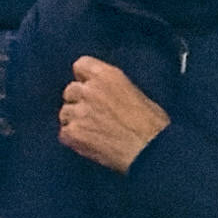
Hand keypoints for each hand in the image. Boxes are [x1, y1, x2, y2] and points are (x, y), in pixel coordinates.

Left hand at [58, 56, 169, 173]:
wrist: (150, 151)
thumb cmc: (153, 127)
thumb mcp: (137, 94)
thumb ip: (114, 89)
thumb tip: (108, 95)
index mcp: (107, 76)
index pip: (81, 65)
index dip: (84, 78)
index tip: (89, 87)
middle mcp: (90, 90)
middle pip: (70, 91)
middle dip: (78, 102)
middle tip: (92, 116)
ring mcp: (80, 111)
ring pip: (65, 113)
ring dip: (75, 122)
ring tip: (93, 133)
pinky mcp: (74, 133)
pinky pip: (64, 134)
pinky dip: (74, 140)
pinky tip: (89, 145)